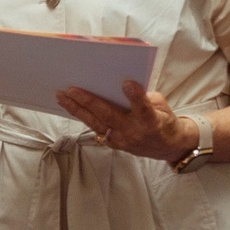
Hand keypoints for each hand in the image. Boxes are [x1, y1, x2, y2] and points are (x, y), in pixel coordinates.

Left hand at [56, 80, 196, 162]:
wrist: (168, 147)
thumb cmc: (163, 119)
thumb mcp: (161, 105)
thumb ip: (143, 96)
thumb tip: (121, 84)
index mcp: (150, 120)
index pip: (143, 108)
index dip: (135, 96)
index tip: (127, 83)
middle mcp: (134, 132)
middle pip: (109, 116)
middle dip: (89, 101)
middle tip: (71, 89)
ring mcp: (121, 140)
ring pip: (96, 124)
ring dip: (77, 110)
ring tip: (61, 97)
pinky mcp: (114, 144)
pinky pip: (96, 128)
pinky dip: (83, 117)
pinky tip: (70, 107)